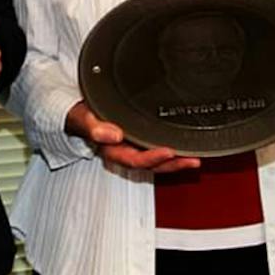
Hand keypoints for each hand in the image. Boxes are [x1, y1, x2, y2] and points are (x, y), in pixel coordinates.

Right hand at [64, 100, 200, 175]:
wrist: (79, 110)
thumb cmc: (82, 114)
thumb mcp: (83, 117)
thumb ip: (94, 127)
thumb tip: (112, 134)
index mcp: (112, 150)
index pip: (134, 160)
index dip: (152, 158)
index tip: (168, 151)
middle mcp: (125, 152)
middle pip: (151, 165)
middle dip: (172, 165)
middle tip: (192, 161)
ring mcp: (134, 147)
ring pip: (157, 161)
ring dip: (176, 162)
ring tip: (195, 160)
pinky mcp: (140, 141)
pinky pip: (157, 150)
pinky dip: (173, 152)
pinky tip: (186, 149)